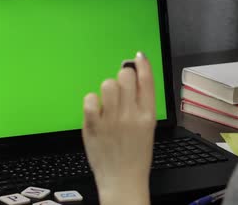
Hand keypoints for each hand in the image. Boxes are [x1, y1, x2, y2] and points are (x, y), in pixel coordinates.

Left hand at [82, 52, 155, 204]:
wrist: (123, 180)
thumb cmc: (135, 156)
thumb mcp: (147, 128)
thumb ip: (140, 105)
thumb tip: (132, 81)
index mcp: (147, 115)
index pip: (147, 80)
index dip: (142, 64)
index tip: (138, 57)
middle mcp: (130, 115)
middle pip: (125, 76)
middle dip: (122, 77)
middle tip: (120, 89)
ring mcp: (111, 120)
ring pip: (107, 84)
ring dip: (107, 89)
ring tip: (107, 103)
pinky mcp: (93, 126)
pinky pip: (90, 99)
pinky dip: (91, 102)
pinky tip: (95, 110)